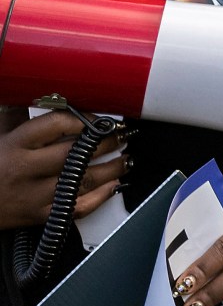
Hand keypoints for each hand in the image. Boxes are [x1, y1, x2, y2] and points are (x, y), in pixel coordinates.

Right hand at [0, 109, 128, 230]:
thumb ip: (16, 114)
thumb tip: (41, 88)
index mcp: (14, 144)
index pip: (57, 124)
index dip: (84, 119)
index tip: (100, 119)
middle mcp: (25, 169)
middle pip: (77, 152)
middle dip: (107, 142)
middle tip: (123, 135)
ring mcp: (34, 195)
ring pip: (83, 180)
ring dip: (112, 168)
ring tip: (126, 158)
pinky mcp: (40, 216)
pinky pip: (77, 207)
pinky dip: (101, 196)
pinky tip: (114, 185)